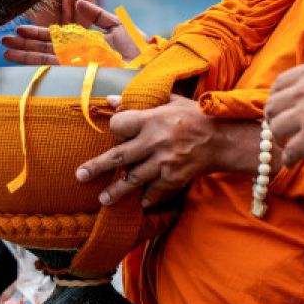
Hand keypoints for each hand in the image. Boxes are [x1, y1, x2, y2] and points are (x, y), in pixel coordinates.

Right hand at [2, 0, 140, 65]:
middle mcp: (76, 57)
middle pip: (44, 50)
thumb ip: (98, 15)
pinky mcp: (80, 74)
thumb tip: (79, 1)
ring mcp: (77, 67)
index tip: (18, 30)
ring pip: (44, 59)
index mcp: (84, 45)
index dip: (36, 35)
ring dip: (24, 55)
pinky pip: (55, 69)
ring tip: (5, 51)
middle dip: (24, 46)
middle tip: (2, 42)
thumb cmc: (138, 50)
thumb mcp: (118, 27)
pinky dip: (38, 66)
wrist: (150, 67)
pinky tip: (22, 64)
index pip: (54, 39)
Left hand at [74, 94, 228, 206]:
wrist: (224, 139)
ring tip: (102, 200)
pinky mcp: (174, 178)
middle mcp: (155, 142)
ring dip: (116, 191)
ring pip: (133, 179)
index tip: (115, 131)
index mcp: (152, 120)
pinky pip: (154, 190)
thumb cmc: (195, 116)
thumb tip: (111, 100)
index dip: (114, 128)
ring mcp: (164, 163)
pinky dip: (146, 197)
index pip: (119, 126)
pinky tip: (139, 203)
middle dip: (97, 167)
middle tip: (80, 176)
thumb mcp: (170, 100)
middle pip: (119, 157)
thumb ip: (141, 101)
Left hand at [265, 60, 303, 165]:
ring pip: (276, 128)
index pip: (279, 84)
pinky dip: (287, 158)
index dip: (277, 98)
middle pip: (272, 106)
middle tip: (280, 129)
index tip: (280, 107)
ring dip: (278, 139)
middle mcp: (302, 91)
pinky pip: (290, 151)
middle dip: (274, 118)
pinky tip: (290, 163)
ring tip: (285, 146)